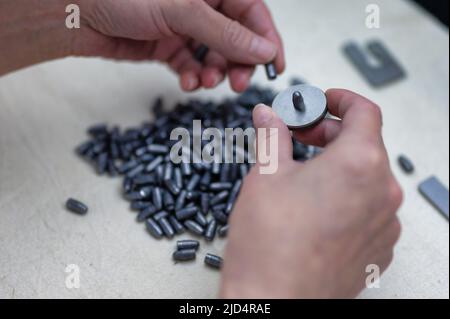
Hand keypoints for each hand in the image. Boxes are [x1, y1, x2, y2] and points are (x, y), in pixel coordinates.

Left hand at [75, 0, 284, 91]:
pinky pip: (192, 66)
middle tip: (237, 82)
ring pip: (215, 56)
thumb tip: (263, 50)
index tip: (275, 66)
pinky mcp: (169, 46)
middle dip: (238, 63)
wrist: (77, 13)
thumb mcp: (183, 10)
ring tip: (206, 82)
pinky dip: (192, 77)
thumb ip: (226, 33)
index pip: (253, 12)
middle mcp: (202, 6)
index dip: (266, 40)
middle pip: (236, 38)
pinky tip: (187, 81)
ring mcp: (184, 27)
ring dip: (214, 74)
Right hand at [220, 89, 402, 297]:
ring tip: (304, 175)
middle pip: (365, 143)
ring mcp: (384, 223)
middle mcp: (382, 192)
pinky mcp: (378, 248)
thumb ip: (273, 136)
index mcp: (359, 164)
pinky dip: (347, 196)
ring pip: (367, 177)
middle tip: (300, 137)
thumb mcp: (265, 174)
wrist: (273, 300)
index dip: (341, 100)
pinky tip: (316, 206)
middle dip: (331, 134)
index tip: (324, 102)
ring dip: (339, 166)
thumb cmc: (269, 243)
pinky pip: (368, 208)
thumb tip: (268, 115)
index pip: (364, 111)